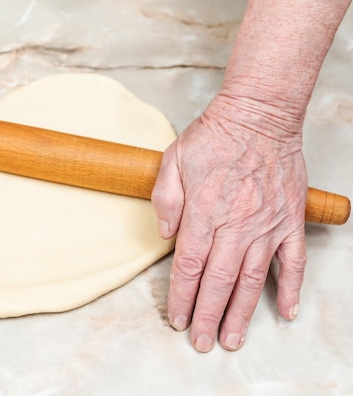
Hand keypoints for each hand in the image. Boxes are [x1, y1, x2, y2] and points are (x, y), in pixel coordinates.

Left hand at [151, 95, 307, 351]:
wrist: (259, 115)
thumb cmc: (214, 136)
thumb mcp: (172, 160)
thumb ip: (165, 200)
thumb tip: (166, 234)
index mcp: (204, 212)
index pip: (189, 266)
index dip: (181, 297)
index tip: (177, 318)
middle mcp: (235, 225)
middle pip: (218, 282)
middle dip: (207, 316)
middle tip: (202, 342)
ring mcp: (266, 226)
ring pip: (252, 280)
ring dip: (241, 313)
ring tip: (232, 339)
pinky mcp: (289, 221)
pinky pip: (293, 261)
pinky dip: (291, 288)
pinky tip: (285, 312)